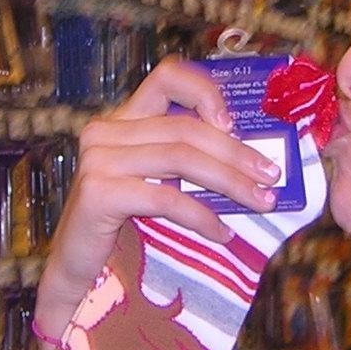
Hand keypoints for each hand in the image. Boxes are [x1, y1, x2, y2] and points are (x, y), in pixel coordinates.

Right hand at [34, 57, 283, 331]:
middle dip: (236, 153)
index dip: (206, 93)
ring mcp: (98, 159)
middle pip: (186, 127)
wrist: (79, 272)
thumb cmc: (125, 227)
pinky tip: (223, 233)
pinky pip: (166, 197)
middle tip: (271, 176)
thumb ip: (188, 160)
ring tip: (261, 202)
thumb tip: (255, 161)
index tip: (236, 125)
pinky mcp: (98, 193)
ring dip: (230, 182)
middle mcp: (105, 130)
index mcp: (123, 119)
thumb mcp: (158, 182)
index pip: (167, 77)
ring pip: (181, 158)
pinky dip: (202, 216)